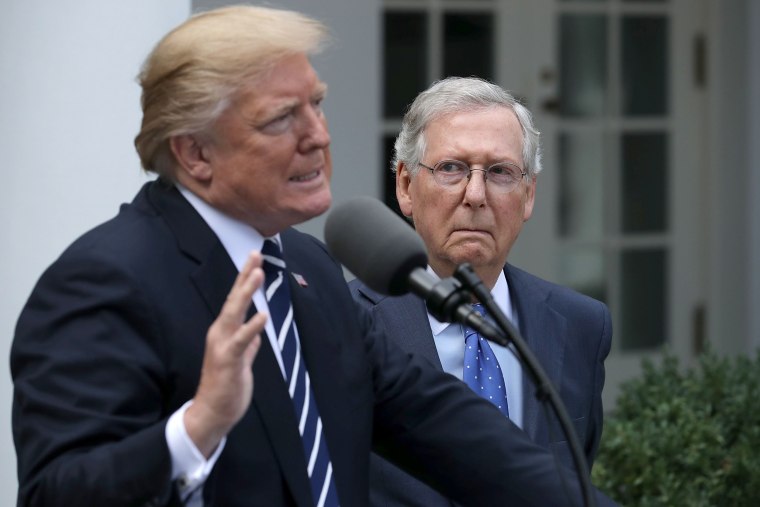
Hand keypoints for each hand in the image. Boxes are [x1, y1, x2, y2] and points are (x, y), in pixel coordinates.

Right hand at [184, 251, 266, 456]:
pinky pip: (242, 341)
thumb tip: (256, 335)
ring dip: (246, 293)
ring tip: (257, 274)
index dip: (244, 279)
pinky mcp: (229, 360)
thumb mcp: (241, 361)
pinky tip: (262, 315)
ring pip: (234, 313)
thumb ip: (248, 346)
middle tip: (255, 255)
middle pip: (233, 299)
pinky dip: (251, 327)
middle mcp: (220, 333)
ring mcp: (223, 345)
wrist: (213, 412)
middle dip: (244, 276)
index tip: (254, 259)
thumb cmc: (226, 386)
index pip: (236, 300)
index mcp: (224, 331)